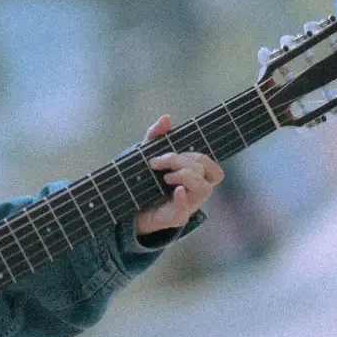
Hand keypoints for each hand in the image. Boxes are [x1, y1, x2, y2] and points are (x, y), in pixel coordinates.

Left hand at [135, 115, 223, 234]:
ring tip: (165, 178)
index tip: (166, 154)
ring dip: (185, 176)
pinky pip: (183, 211)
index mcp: (193, 178)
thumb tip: (166, 118)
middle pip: (204, 171)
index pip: (211, 166)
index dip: (195, 155)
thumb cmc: (143, 181)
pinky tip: (174, 189)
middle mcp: (194, 192)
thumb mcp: (147, 155)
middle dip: (180, 161)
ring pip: (204, 189)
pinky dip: (181, 199)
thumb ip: (156, 137)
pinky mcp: (174, 218)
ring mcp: (187, 206)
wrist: (125, 207)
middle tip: (155, 163)